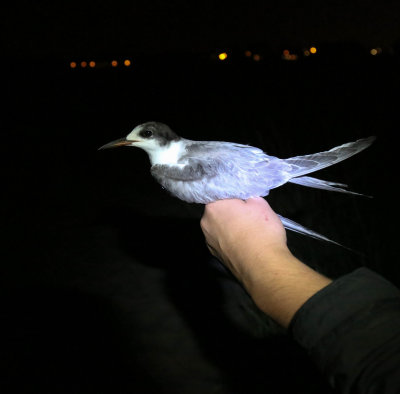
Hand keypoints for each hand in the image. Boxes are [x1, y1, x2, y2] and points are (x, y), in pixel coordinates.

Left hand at [200, 197, 331, 327]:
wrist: (263, 266)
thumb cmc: (261, 231)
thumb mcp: (261, 204)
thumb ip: (249, 198)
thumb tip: (246, 201)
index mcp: (213, 207)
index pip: (220, 195)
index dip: (234, 197)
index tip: (244, 201)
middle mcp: (206, 224)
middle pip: (218, 212)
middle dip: (231, 212)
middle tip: (249, 215)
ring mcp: (209, 242)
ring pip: (220, 228)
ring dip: (231, 228)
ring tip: (249, 232)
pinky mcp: (216, 256)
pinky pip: (223, 242)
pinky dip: (231, 241)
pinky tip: (245, 244)